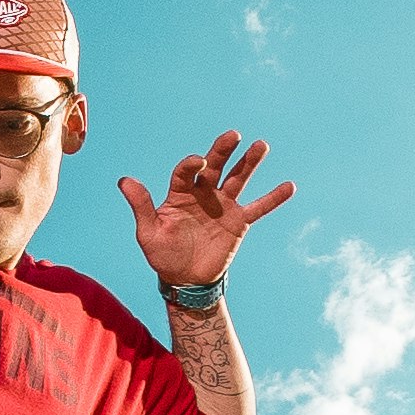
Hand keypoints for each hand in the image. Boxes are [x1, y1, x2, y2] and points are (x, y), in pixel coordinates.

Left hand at [117, 132, 293, 287]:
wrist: (185, 279)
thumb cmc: (163, 254)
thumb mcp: (148, 232)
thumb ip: (141, 206)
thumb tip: (124, 180)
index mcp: (180, 193)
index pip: (185, 172)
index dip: (190, 164)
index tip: (197, 161)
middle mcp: (203, 193)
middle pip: (214, 166)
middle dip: (222, 150)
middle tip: (233, 135)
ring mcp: (223, 205)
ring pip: (237, 179)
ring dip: (249, 163)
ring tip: (261, 145)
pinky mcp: (238, 221)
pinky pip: (258, 208)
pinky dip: (273, 198)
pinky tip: (289, 186)